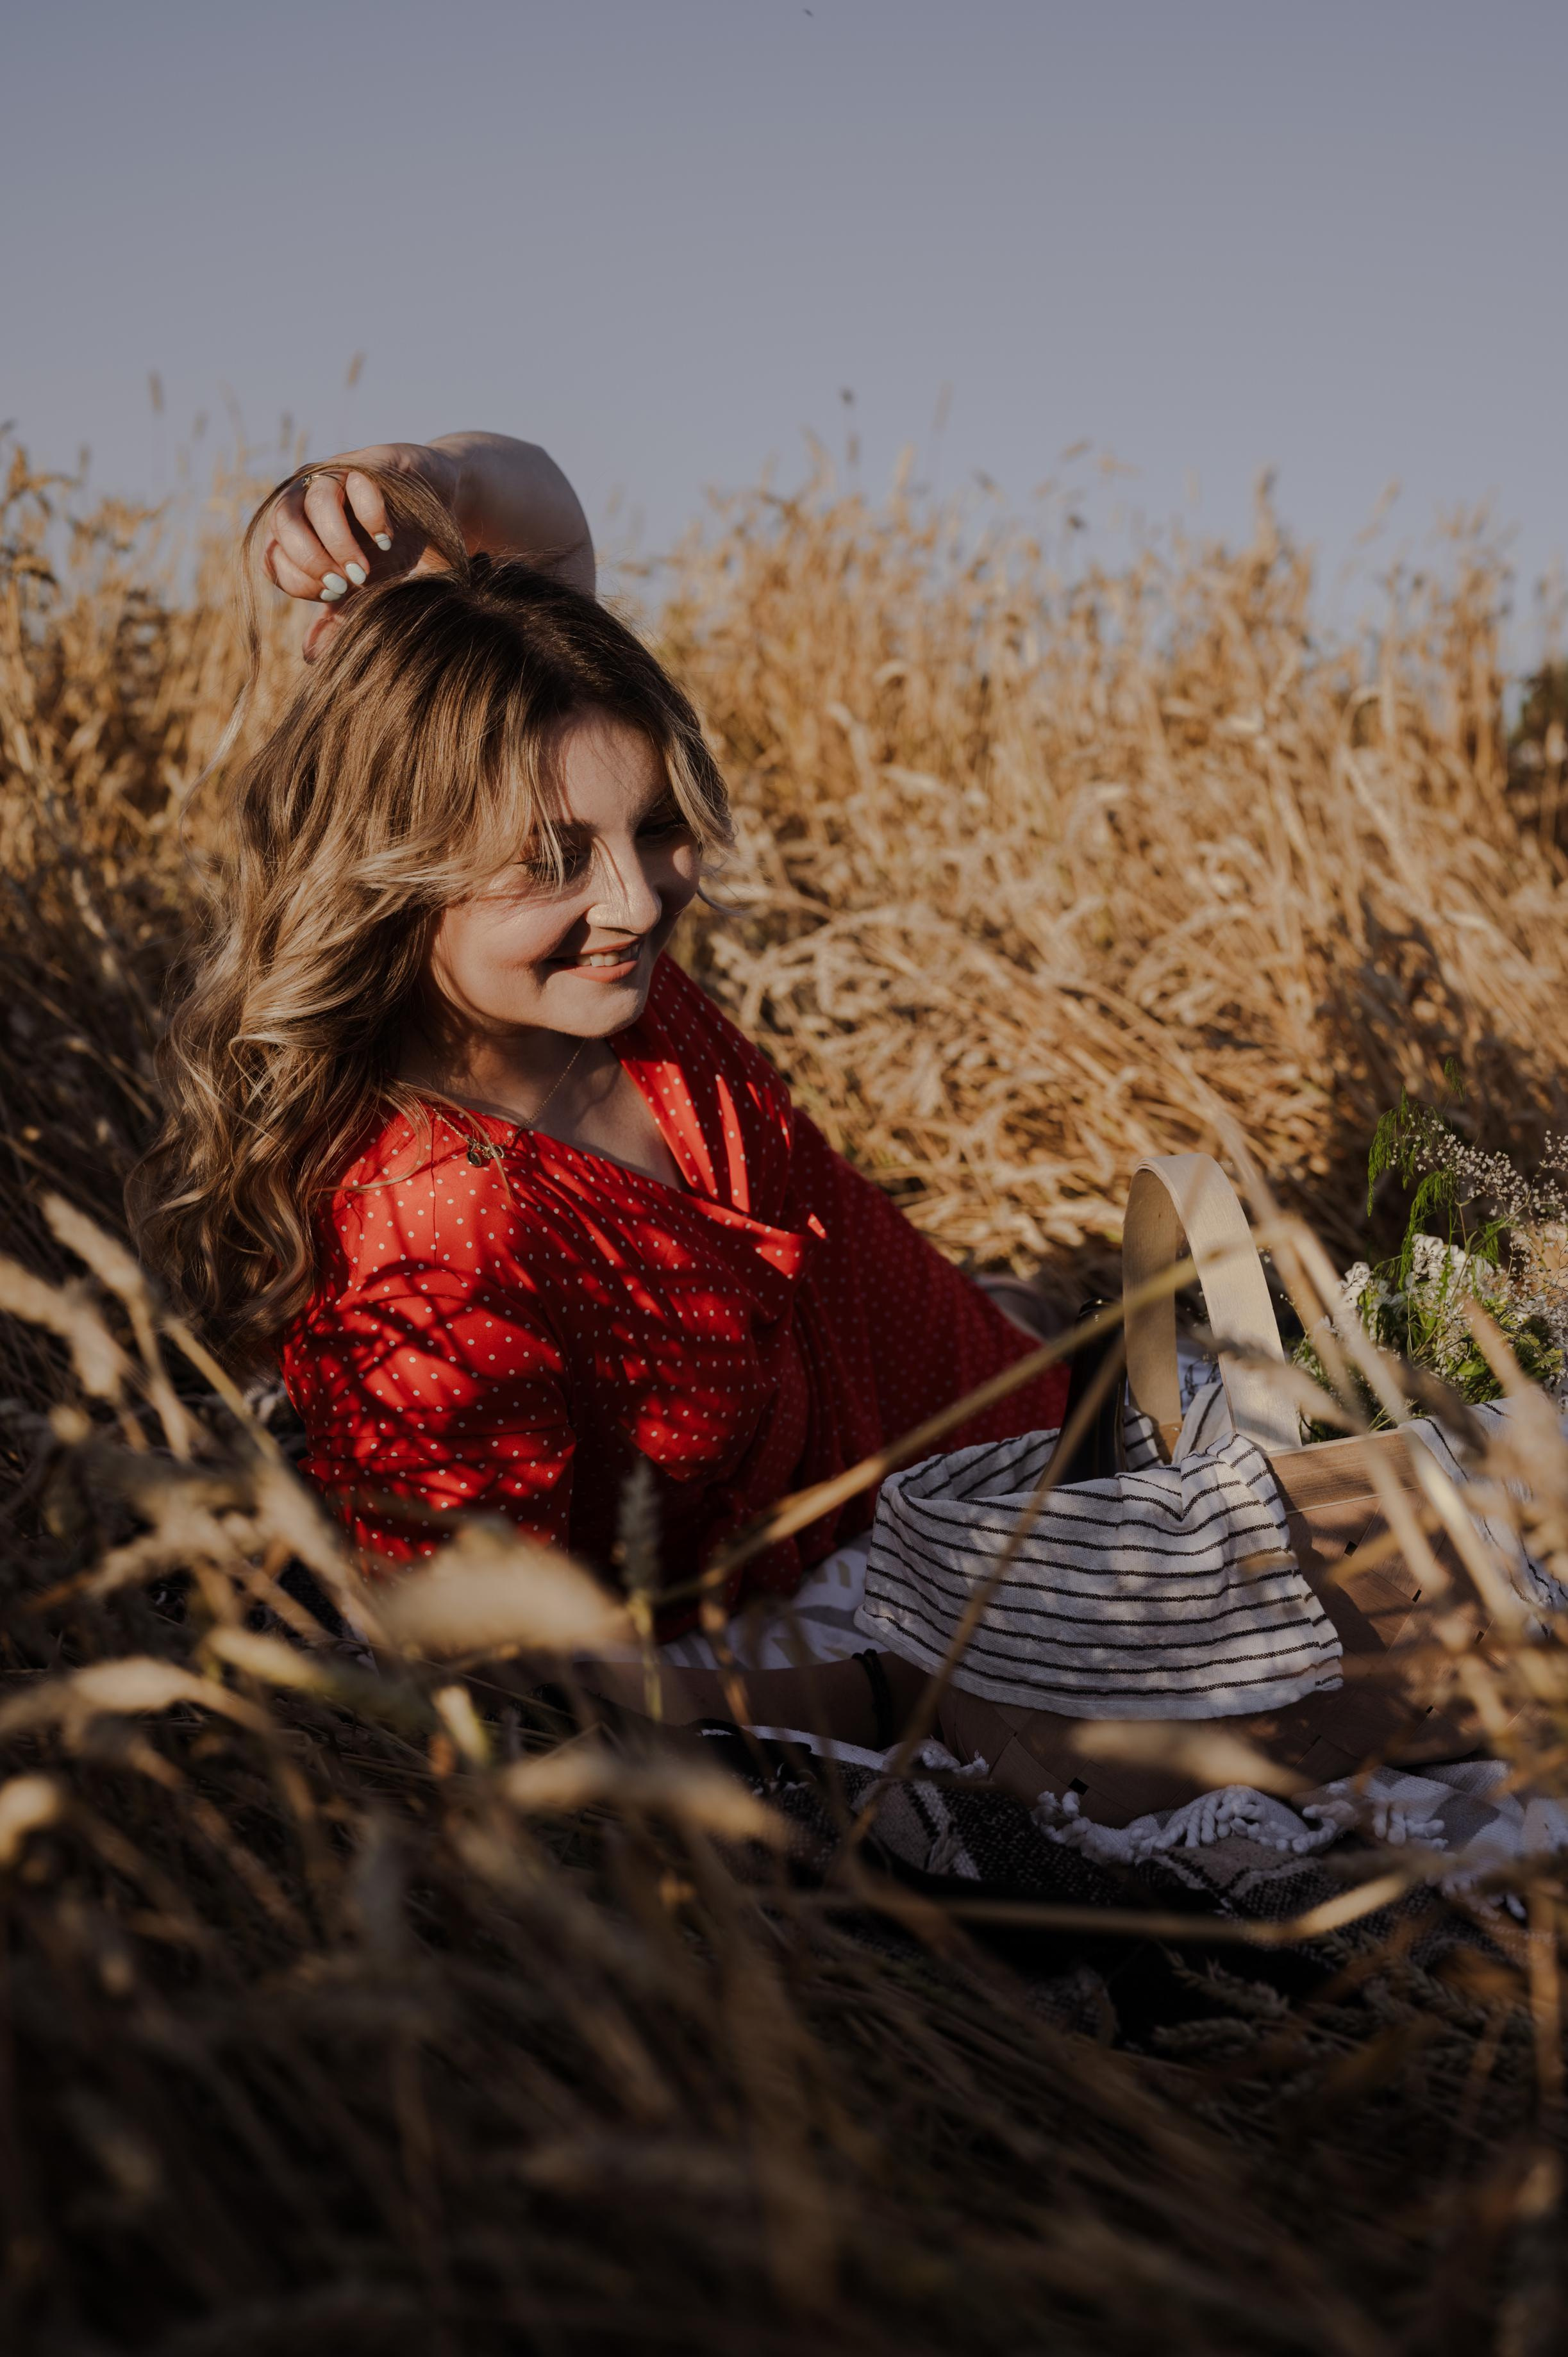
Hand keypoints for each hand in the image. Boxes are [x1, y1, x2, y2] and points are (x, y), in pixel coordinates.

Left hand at [263, 441, 460, 661]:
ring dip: (338, 541)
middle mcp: (312, 502)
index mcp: (305, 536)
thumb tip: (310, 655)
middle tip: (348, 583)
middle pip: (283, 524)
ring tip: (367, 566)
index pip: (276, 559)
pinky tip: (387, 536)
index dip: (302, 582)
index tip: (338, 594)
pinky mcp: (369, 463)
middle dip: (312, 560)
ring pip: (313, 499)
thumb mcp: (375, 595)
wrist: (448, 513)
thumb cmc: (407, 554)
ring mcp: (339, 478)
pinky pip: (354, 482)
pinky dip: (368, 515)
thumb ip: (341, 621)